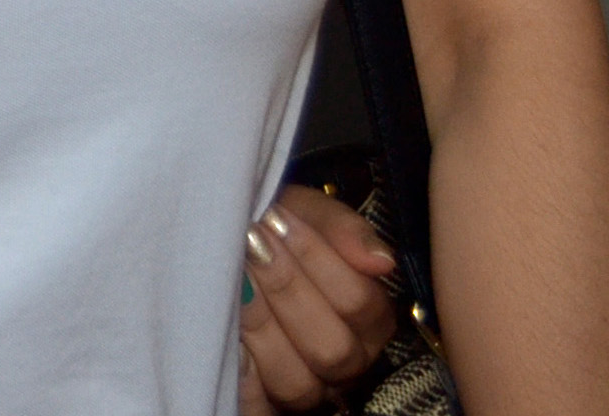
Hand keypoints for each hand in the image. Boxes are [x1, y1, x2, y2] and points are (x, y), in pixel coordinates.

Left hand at [237, 183, 397, 411]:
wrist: (230, 242)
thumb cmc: (272, 229)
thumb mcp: (305, 212)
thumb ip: (342, 228)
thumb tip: (381, 262)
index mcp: (368, 317)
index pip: (359, 303)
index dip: (317, 260)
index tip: (276, 222)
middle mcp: (346, 358)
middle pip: (332, 348)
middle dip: (286, 290)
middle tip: (252, 246)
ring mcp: (307, 384)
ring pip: (297, 383)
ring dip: (260, 326)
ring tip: (235, 282)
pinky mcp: (265, 401)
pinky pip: (259, 405)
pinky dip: (241, 373)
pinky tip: (227, 334)